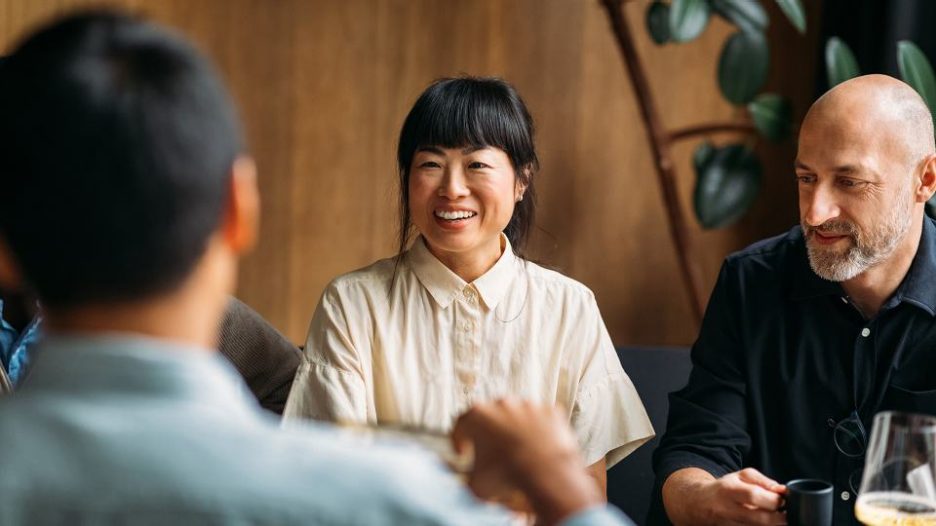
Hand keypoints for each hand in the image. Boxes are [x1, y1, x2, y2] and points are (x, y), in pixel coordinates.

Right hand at [451, 398, 601, 524]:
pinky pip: (541, 420)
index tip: (464, 452)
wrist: (545, 474)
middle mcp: (501, 404)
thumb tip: (471, 479)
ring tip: (519, 454)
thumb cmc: (507, 478)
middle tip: (494, 454)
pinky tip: (538, 450)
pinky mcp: (549, 412)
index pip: (461, 424)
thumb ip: (469, 476)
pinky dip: (539, 432)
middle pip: (491, 416)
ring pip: (517, 416)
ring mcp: (528, 406)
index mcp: (477, 415)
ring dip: (515, 431)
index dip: (461, 440)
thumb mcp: (475, 484)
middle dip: (491, 433)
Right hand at [663, 467, 785, 525]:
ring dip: (772, 524)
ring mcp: (728, 525)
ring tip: (773, 517)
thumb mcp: (741, 476)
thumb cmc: (725, 489)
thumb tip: (782, 491)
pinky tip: (764, 522)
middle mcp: (727, 510)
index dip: (774, 499)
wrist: (700, 504)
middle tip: (783, 512)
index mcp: (729, 490)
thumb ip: (763, 481)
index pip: (755, 496)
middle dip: (780, 517)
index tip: (782, 499)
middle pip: (761, 519)